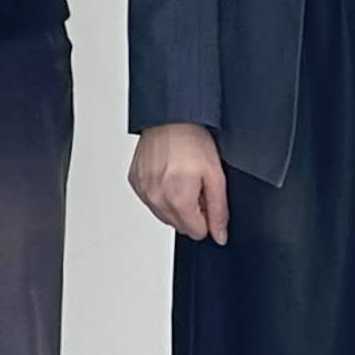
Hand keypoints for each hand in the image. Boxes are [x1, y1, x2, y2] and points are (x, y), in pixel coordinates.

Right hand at [129, 121, 229, 241]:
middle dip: (191, 211)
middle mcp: (156, 198)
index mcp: (177, 199)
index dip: (206, 217)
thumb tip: (219, 235)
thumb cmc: (192, 141)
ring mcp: (142, 190)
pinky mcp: (135, 182)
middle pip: (179, 226)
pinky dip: (161, 193)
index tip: (206, 196)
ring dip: (175, 203)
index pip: (196, 232)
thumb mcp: (215, 176)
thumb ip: (218, 210)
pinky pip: (150, 201)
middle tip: (195, 185)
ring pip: (164, 215)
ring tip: (181, 178)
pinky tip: (168, 174)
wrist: (169, 118)